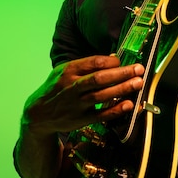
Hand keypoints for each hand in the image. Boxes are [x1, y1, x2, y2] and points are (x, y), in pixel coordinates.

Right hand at [22, 55, 144, 134]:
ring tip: (138, 83)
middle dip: (121, 73)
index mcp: (68, 70)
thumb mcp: (64, 71)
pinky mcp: (80, 120)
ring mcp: (76, 104)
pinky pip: (100, 115)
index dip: (111, 61)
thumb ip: (87, 65)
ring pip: (101, 96)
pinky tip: (129, 104)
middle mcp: (72, 87)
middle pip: (99, 78)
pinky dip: (115, 110)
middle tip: (139, 69)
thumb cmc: (56, 88)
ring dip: (122, 89)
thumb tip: (113, 57)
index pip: (93, 62)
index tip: (122, 61)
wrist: (39, 115)